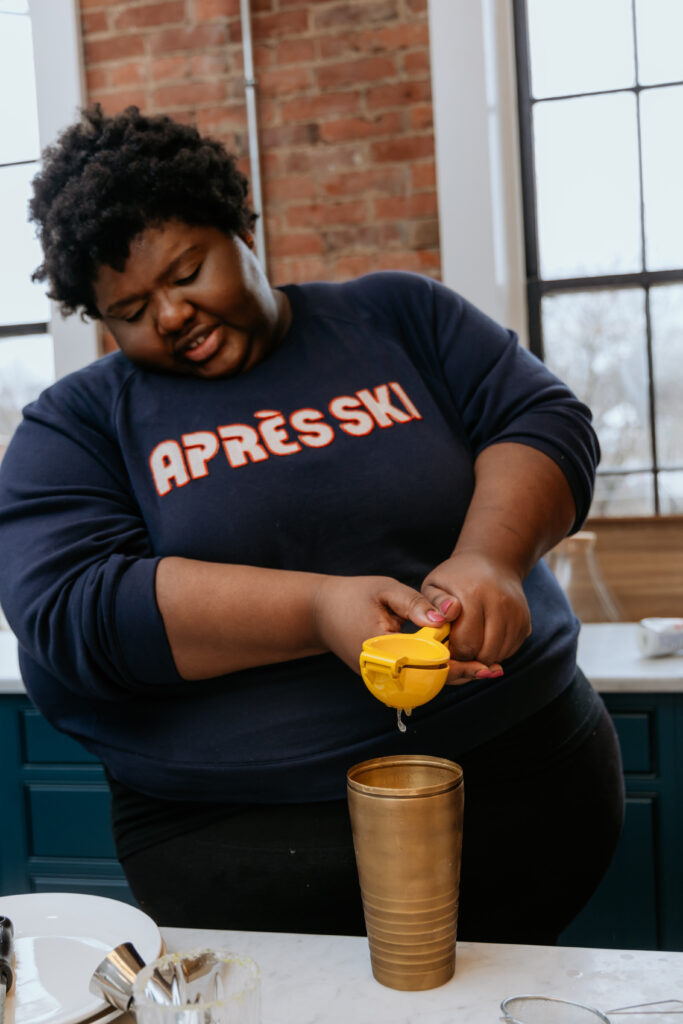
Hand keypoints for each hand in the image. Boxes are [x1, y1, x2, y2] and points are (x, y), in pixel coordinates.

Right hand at [313, 574, 496, 683]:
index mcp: (382, 651)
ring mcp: (380, 678)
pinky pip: (415, 679)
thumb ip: (416, 603)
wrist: (320, 612)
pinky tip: (461, 664)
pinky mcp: (383, 677)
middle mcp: (381, 672)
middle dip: (462, 675)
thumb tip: (447, 617)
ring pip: (423, 683)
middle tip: (494, 670)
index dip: (458, 667)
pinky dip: (438, 672)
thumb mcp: (385, 590)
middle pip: (429, 682)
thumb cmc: (353, 595)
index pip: (426, 666)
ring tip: (486, 669)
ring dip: (453, 676)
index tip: (484, 665)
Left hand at [422, 551, 531, 673]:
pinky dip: (497, 651)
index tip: (447, 646)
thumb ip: (430, 605)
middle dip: (470, 657)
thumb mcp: (434, 585)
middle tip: (458, 648)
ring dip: (484, 656)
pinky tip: (485, 638)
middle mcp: (500, 603)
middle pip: (486, 652)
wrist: (492, 562)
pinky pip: (511, 650)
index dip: (454, 651)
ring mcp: (516, 613)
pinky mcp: (526, 622)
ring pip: (500, 654)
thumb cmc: (455, 578)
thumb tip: (441, 619)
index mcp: (473, 594)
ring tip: (471, 642)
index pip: (466, 642)